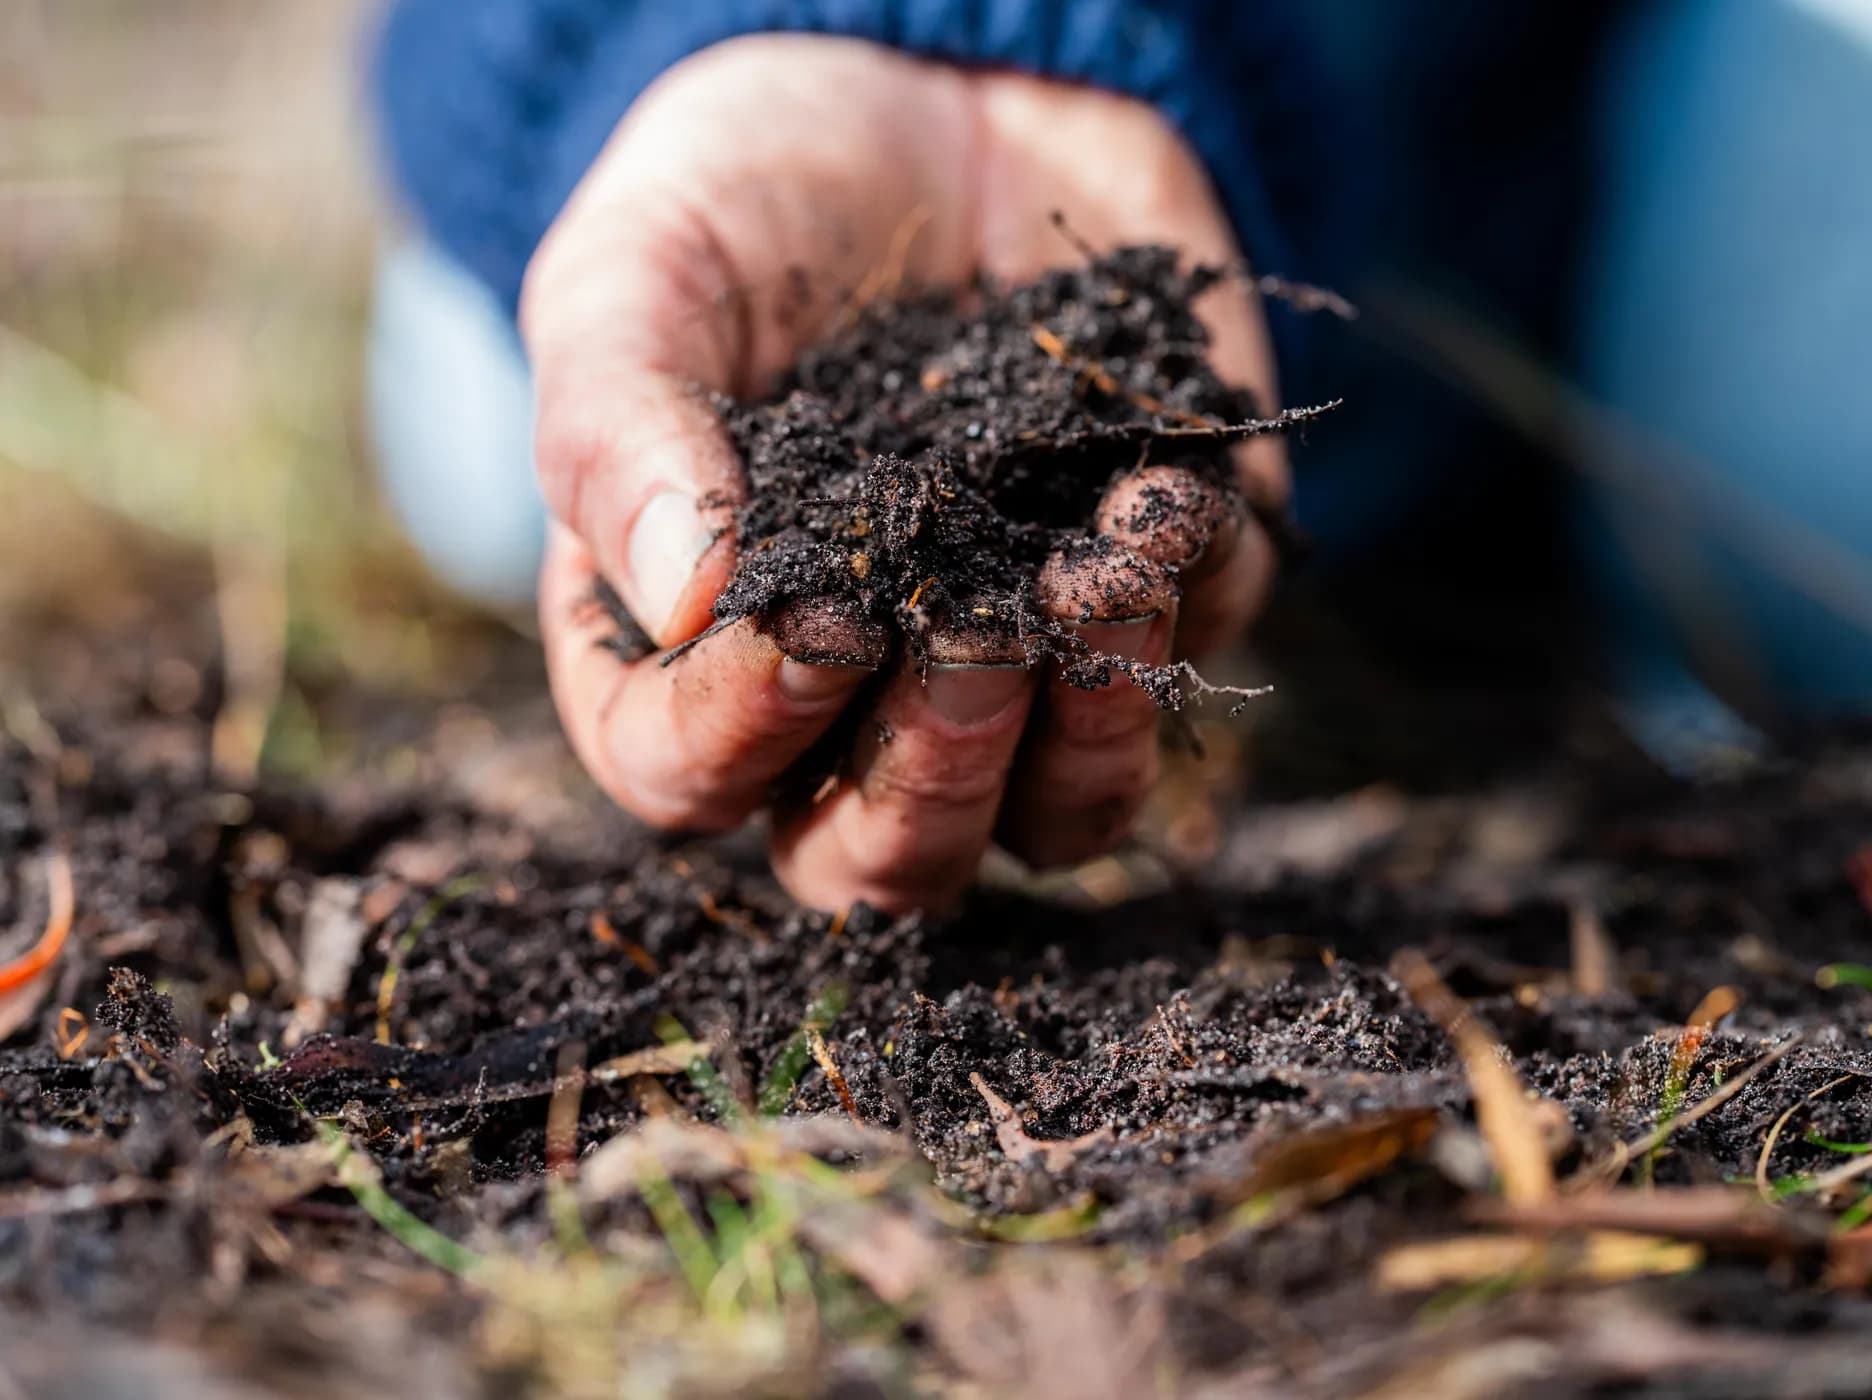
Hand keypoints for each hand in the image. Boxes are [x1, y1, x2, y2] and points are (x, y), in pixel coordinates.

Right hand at [526, 34, 1284, 911]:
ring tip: (1095, 577)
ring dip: (1086, 737)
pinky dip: (1188, 600)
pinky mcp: (1148, 591)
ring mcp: (1012, 660)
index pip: (690, 777)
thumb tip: (686, 599)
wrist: (937, 85)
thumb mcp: (639, 278)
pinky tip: (1160, 489)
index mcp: (691, 647)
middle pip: (884, 859)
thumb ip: (620, 433)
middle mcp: (850, 695)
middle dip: (932, 774)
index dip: (744, 733)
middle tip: (966, 631)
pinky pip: (1186, 665)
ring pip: (1054, 821)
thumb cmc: (752, 195)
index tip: (809, 615)